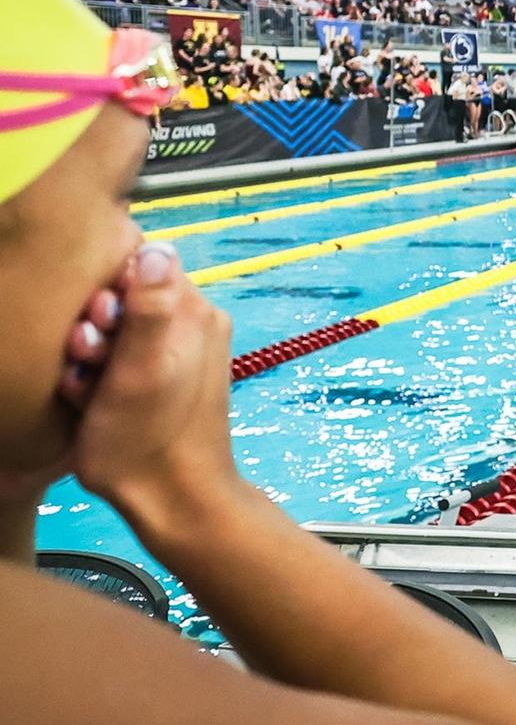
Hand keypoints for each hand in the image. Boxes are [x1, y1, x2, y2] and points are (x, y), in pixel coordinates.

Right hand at [70, 242, 242, 523]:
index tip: (101, 320)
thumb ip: (151, 306)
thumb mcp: (143, 366)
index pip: (143, 261)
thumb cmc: (151, 435)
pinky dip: (97, 379)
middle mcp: (189, 324)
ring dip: (88, 355)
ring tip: (89, 384)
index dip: (109, 285)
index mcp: (195, 311)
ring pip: (112, 332)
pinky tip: (91, 402)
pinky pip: (115, 362)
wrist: (171, 500)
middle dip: (95, 325)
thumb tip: (156, 247)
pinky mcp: (155, 381)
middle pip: (123, 297)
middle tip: (91, 357)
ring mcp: (173, 354)